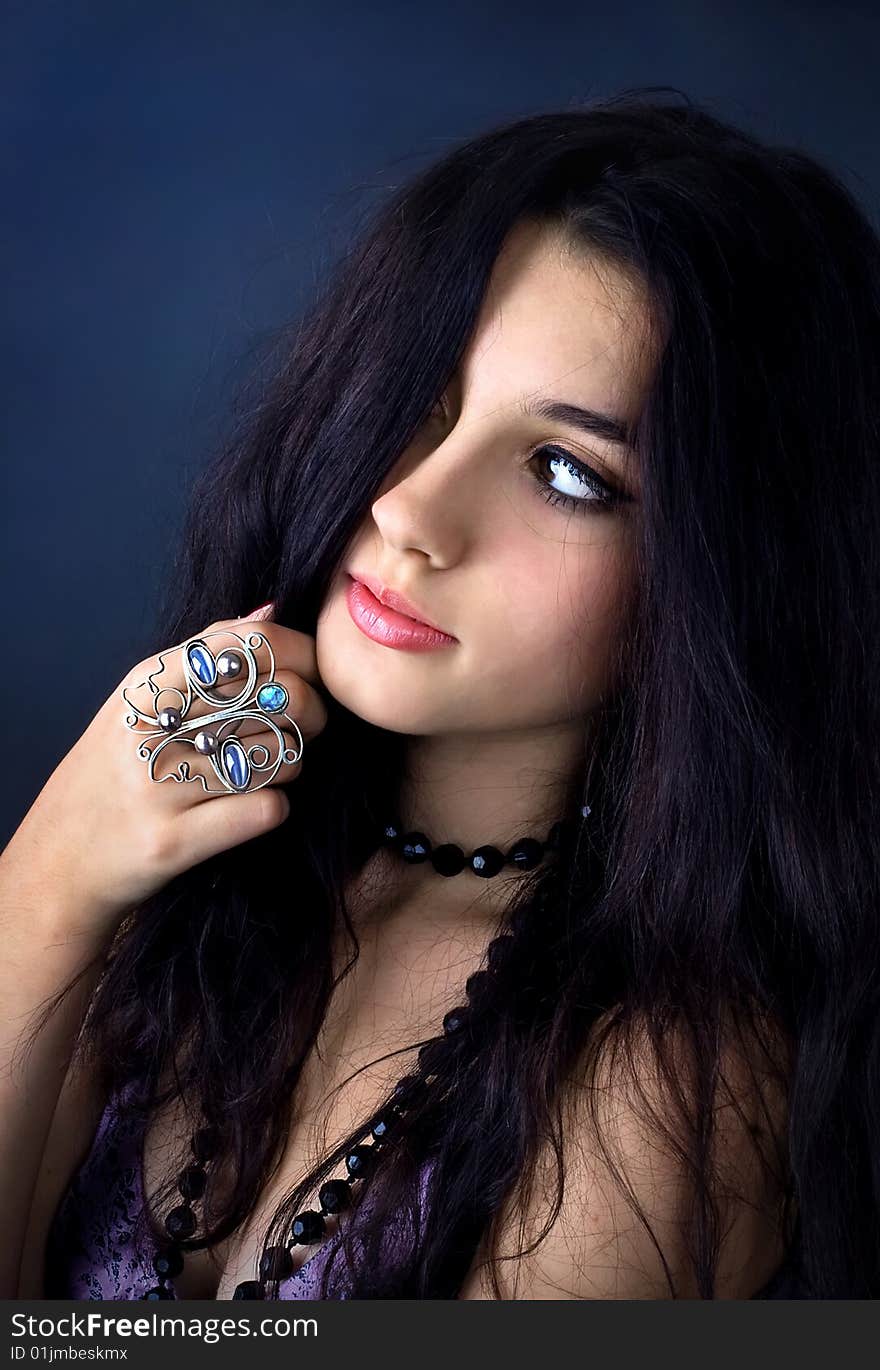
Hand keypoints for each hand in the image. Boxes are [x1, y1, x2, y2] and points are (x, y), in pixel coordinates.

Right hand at [0, 604, 327, 939]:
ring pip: (281, 755)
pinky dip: (274, 807)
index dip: (301, 654)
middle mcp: (151, 730)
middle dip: (312, 711)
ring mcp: (159, 787)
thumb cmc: (113, 773)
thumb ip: (203, 654)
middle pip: (278, 696)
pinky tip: (253, 807)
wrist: (60, 860)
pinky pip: (265, 809)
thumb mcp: (140, 703)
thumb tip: (269, 611)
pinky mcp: (173, 841)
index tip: (311, 674)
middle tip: (306, 727)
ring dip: (291, 764)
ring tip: (268, 769)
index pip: (249, 645)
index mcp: (147, 686)